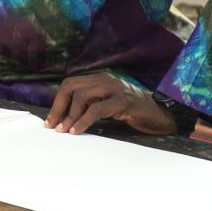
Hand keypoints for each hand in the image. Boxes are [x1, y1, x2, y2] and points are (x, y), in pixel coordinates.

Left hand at [44, 73, 176, 135]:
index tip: (50, 120)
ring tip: (65, 131)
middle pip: (72, 87)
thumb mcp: (107, 105)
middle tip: (53, 126)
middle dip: (58, 107)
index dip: (57, 102)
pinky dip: (83, 121)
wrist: (161, 117)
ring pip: (82, 96)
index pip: (70, 84)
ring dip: (70, 116)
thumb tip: (64, 117)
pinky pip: (97, 109)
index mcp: (99, 79)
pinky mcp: (124, 101)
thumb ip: (89, 105)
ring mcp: (115, 88)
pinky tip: (77, 131)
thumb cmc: (132, 113)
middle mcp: (105, 80)